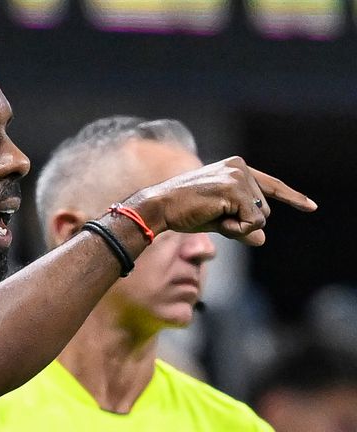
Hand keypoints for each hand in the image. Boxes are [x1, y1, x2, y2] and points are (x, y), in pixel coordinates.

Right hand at [129, 156, 316, 245]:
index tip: (310, 207)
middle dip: (244, 222)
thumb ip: (242, 227)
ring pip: (261, 216)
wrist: (160, 206)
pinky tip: (216, 220)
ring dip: (239, 226)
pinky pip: (252, 222)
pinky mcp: (234, 190)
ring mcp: (237, 176)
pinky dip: (237, 229)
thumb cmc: (184, 212)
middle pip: (265, 208)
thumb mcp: (218, 220)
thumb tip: (262, 240)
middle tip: (214, 218)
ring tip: (212, 217)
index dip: (292, 197)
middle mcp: (240, 167)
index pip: (270, 184)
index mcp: (235, 167)